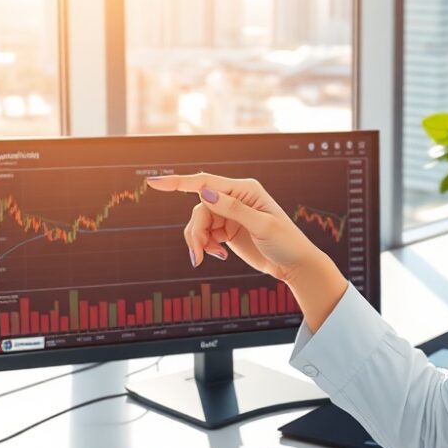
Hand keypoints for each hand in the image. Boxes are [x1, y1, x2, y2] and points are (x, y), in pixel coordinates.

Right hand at [146, 173, 347, 330]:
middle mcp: (234, 198)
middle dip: (195, 232)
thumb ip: (234, 209)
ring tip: (209, 257)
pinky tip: (219, 254)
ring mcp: (229, 214)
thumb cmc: (286, 242)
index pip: (205, 183)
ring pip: (198, 223)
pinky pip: (204, 235)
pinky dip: (205, 246)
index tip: (153, 182)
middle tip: (198, 255)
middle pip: (198, 209)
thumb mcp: (262, 226)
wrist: (294, 265)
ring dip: (198, 241)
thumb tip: (206, 194)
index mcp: (244, 189)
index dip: (177, 182)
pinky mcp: (226, 230)